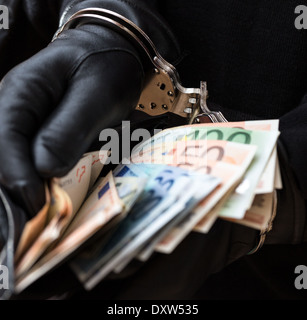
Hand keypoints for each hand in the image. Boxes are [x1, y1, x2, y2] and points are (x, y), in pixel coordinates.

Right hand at [0, 24, 143, 216]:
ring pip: (12, 158)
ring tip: (37, 216)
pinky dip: (35, 179)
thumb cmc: (106, 68)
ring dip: (22, 187)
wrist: (110, 54)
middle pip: (2, 153)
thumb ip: (68, 129)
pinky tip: (46, 194)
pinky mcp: (38, 133)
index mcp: (21, 92)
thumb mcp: (95, 95)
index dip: (16, 175)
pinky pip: (28, 158)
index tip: (35, 205)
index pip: (4, 137)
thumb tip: (44, 169)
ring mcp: (24, 122)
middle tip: (35, 220)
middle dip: (15, 188)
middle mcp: (13, 108)